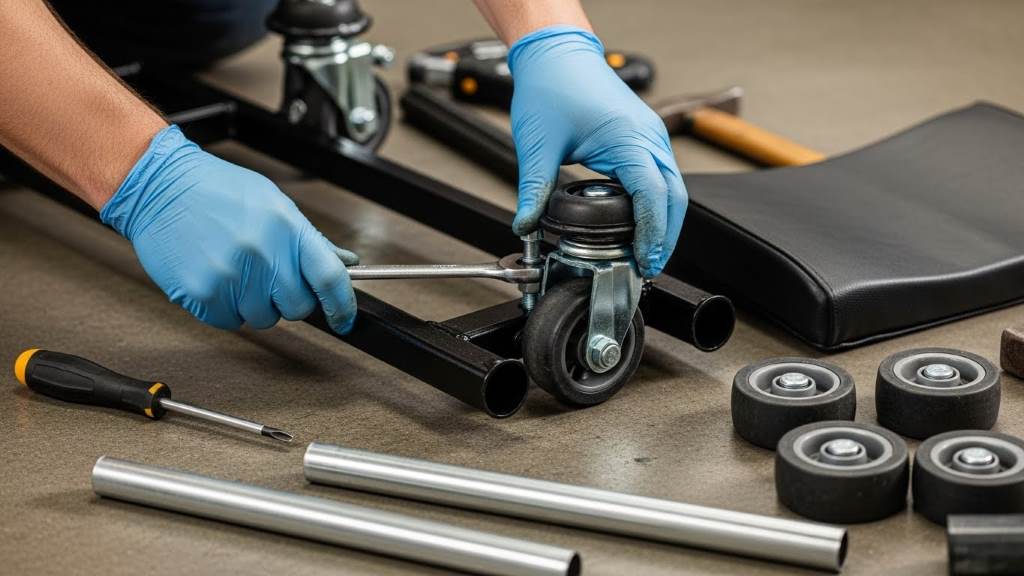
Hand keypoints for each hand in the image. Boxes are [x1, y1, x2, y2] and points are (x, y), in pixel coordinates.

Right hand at [101, 125, 357, 333]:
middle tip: (269, 277)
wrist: (158, 187)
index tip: (344, 319)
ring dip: (255, 303)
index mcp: (287, 228)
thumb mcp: (274, 204)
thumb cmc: (216, 191)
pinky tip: (217, 277)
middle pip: (298, 307)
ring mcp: (232, 277)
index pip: (330, 278)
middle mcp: (263, 254)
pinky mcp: (203, 295)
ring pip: (263, 318)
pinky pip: (230, 321)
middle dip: (289, 299)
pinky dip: (226, 307)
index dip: (343, 305)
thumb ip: (310, 240)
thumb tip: (346, 263)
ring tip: (236, 270)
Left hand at [508, 26, 686, 277]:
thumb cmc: (552, 85)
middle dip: (666, 236)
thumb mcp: (538, 145)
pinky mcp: (644, 136)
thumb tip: (526, 225)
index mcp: (628, 139)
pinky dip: (660, 203)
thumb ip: (533, 190)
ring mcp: (650, 135)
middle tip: (649, 267)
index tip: (644, 260)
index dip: (652, 234)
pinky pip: (663, 175)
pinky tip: (644, 222)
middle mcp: (648, 137)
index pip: (654, 197)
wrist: (557, 53)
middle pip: (675, 198)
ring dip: (666, 221)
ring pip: (674, 187)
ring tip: (648, 252)